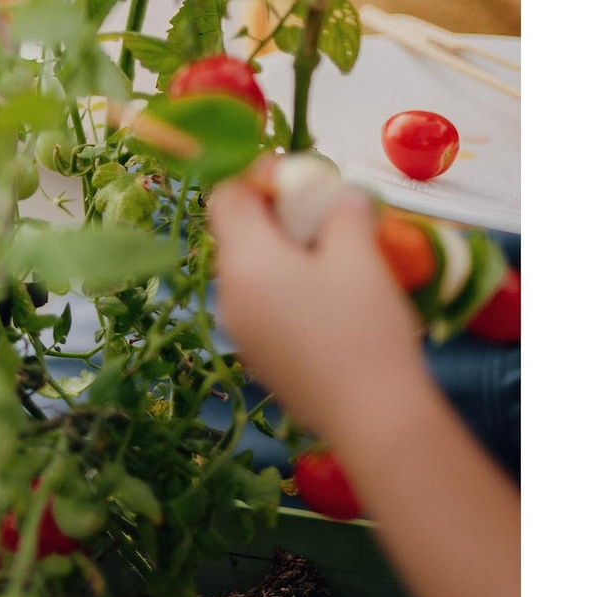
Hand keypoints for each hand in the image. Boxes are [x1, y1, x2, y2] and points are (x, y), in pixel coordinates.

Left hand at [207, 179, 429, 442]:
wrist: (372, 417)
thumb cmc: (363, 328)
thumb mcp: (359, 257)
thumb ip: (345, 214)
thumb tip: (343, 195)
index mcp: (243, 260)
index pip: (225, 197)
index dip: (256, 179)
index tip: (299, 181)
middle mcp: (227, 292)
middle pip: (235, 234)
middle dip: (275, 218)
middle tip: (323, 217)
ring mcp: (239, 329)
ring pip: (249, 272)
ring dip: (282, 255)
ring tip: (333, 258)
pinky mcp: (258, 357)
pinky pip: (261, 306)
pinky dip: (285, 289)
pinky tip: (329, 301)